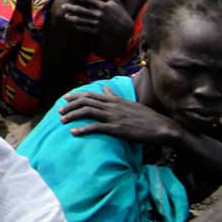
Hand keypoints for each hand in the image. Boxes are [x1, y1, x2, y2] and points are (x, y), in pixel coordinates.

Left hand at [58, 0, 132, 41]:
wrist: (127, 29)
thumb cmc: (121, 13)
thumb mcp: (116, 1)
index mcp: (102, 6)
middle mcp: (99, 14)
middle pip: (81, 10)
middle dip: (71, 8)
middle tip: (62, 6)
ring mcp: (98, 23)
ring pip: (82, 20)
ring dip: (73, 18)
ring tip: (65, 16)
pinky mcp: (98, 31)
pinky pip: (86, 28)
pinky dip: (79, 26)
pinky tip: (73, 23)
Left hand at [58, 89, 181, 145]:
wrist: (162, 127)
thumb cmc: (146, 116)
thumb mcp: (129, 102)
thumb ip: (115, 96)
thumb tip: (105, 88)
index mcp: (115, 99)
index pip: (91, 94)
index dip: (76, 96)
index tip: (65, 99)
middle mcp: (112, 106)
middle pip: (85, 102)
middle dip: (70, 106)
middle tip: (60, 112)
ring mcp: (114, 117)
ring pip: (87, 112)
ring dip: (72, 116)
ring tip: (63, 121)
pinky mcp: (117, 129)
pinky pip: (96, 128)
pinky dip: (83, 129)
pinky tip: (74, 133)